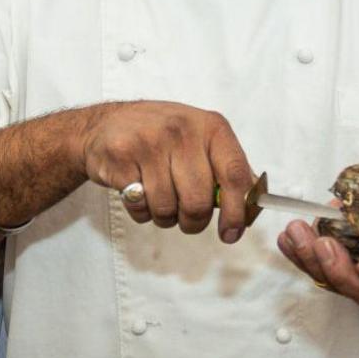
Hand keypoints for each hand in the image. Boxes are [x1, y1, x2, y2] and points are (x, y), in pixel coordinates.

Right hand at [80, 101, 256, 243]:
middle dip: (193, 221)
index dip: (236, 211)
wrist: (106, 125)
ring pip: (167, 209)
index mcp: (210, 127)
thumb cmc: (159, 136)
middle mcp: (182, 131)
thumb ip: (226, 166)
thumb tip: (252, 200)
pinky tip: (138, 191)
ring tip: (158, 199)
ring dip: (165, 217)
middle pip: (199, 201)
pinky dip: (141, 211)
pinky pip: (140, 207)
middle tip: (187, 218)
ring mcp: (149, 142)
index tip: (231, 233)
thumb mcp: (199, 138)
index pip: (234, 175)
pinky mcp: (122, 157)